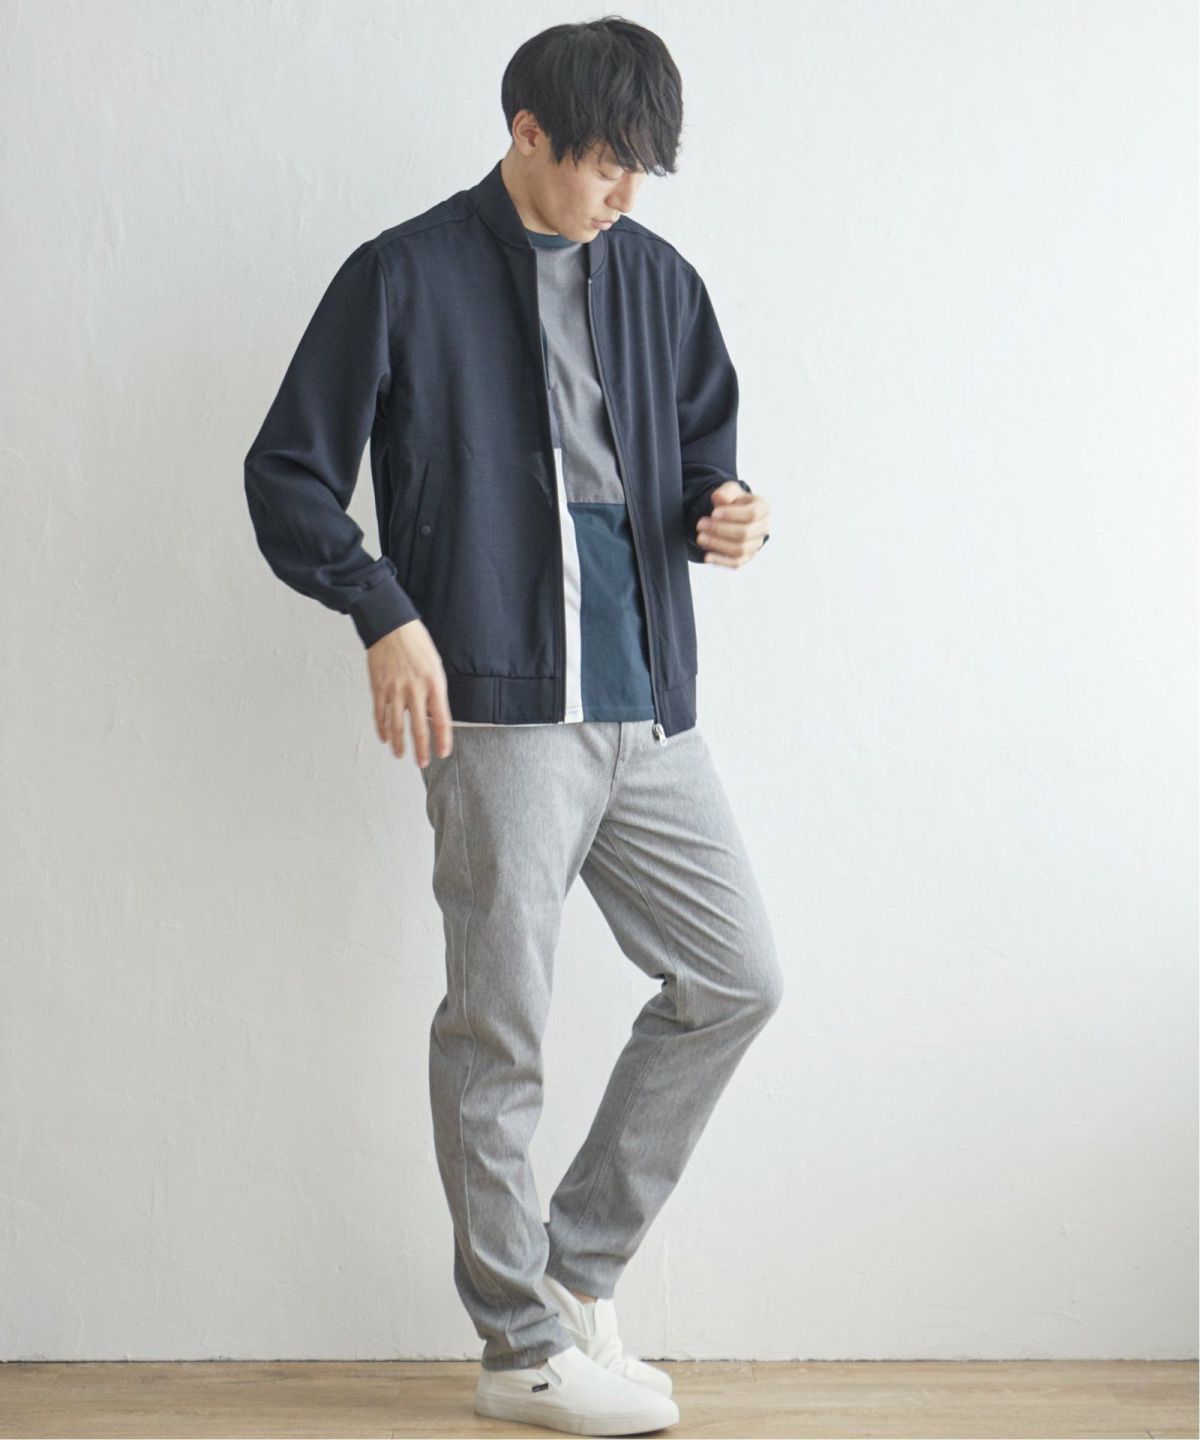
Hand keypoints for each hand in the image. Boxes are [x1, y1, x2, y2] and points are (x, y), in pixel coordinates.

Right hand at [367, 619, 453, 767]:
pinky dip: (381, 728)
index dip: (443, 740)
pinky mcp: (378, 687)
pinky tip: (384, 738)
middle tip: (423, 763)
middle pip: (419, 728)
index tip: (443, 753)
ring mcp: (395, 690)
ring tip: (402, 756)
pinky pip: (380, 713)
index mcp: (434, 684)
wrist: (391, 625)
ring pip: (396, 725)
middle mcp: (415, 690)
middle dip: (422, 750)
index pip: (441, 720)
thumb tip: (433, 714)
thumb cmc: (416, 642)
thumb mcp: (435, 665)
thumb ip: (435, 691)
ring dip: (399, 744)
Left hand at [695, 481, 769, 565]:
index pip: (752, 514)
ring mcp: (756, 544)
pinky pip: (736, 563)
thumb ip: (726, 492)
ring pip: (740, 550)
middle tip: (700, 525)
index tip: (713, 513)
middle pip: (744, 533)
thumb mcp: (729, 491)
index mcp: (763, 509)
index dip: (732, 514)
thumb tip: (720, 497)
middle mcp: (763, 528)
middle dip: (720, 530)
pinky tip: (707, 556)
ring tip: (700, 538)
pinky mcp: (747, 557)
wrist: (731, 515)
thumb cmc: (733, 502)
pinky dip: (721, 561)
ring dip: (717, 545)